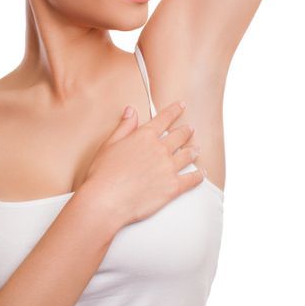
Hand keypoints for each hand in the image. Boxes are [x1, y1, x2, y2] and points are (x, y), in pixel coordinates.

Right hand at [81, 100, 205, 227]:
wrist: (105, 200)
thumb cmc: (103, 173)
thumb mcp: (109, 144)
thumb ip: (124, 126)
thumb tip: (131, 110)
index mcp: (144, 136)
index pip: (164, 118)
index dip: (175, 110)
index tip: (182, 105)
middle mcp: (160, 149)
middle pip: (180, 136)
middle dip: (186, 131)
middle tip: (191, 129)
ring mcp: (169, 168)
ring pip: (188, 155)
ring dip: (194, 150)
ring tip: (197, 148)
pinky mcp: (173, 187)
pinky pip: (193, 179)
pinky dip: (199, 175)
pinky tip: (201, 173)